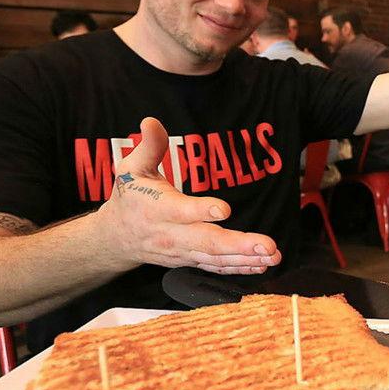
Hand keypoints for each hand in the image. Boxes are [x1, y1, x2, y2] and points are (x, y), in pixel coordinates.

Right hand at [96, 117, 280, 273]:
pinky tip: (262, 264)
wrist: (116, 238)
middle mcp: (171, 234)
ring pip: (215, 258)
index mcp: (157, 209)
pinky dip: (239, 268)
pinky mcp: (189, 260)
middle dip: (238, 245)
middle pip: (206, 242)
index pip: (181, 211)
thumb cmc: (129, 197)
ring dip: (246, 259)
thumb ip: (148, 146)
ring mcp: (182, 251)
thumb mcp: (131, 168)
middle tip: (267, 245)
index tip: (224, 209)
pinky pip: (215, 267)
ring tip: (273, 255)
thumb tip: (151, 121)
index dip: (201, 211)